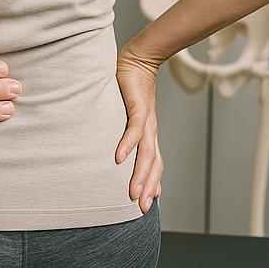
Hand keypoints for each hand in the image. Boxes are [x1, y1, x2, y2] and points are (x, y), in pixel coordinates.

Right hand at [115, 44, 163, 212]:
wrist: (137, 60)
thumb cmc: (128, 87)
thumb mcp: (126, 113)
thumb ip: (124, 130)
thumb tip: (114, 149)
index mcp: (148, 133)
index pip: (154, 163)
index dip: (152, 183)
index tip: (146, 204)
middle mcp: (150, 130)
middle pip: (153, 164)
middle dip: (147, 187)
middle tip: (141, 207)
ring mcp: (146, 120)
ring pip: (147, 153)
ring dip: (141, 174)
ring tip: (134, 192)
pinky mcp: (138, 107)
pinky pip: (134, 130)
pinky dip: (127, 144)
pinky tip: (118, 157)